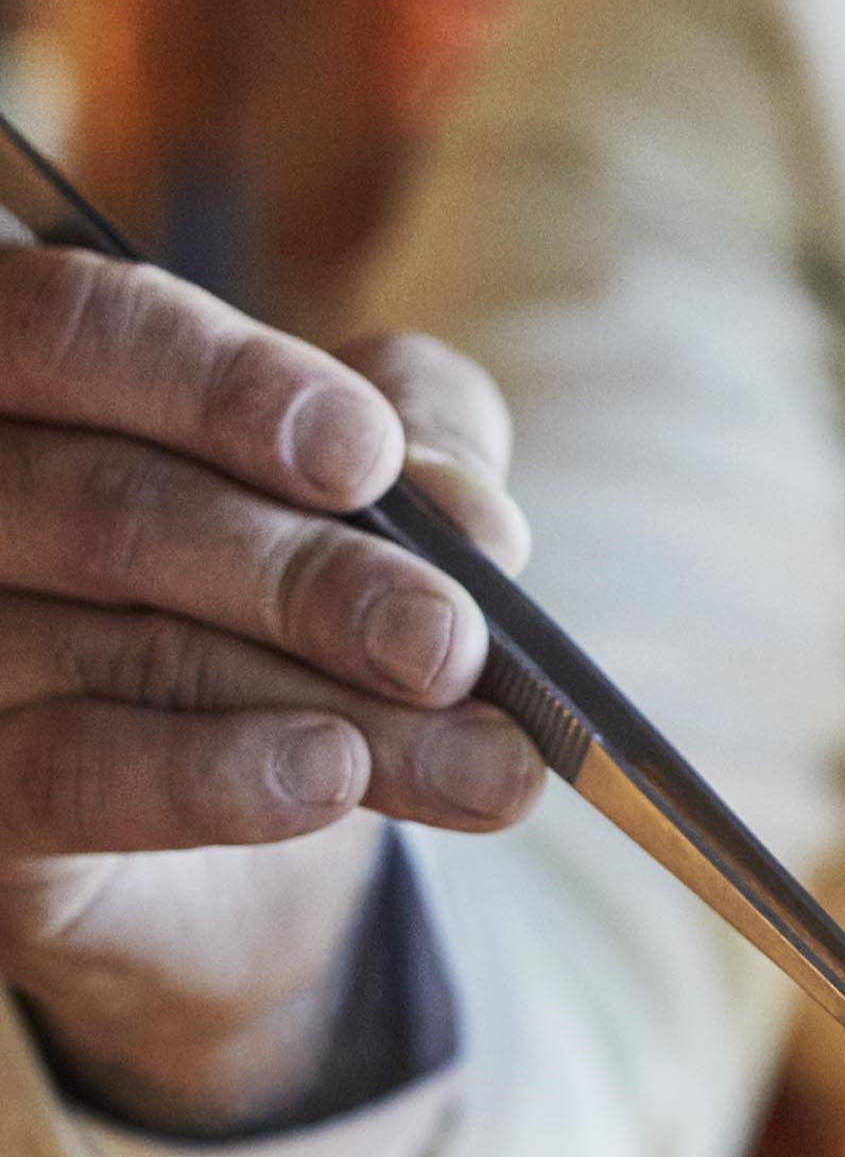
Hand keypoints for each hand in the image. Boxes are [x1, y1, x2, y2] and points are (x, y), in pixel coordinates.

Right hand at [0, 242, 544, 1134]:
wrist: (225, 828)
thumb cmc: (281, 596)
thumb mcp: (367, 486)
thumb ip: (422, 451)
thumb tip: (469, 520)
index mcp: (21, 370)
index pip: (71, 328)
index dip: (220, 386)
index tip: (366, 457)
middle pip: (109, 507)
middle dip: (310, 578)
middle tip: (455, 645)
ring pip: (129, 651)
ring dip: (338, 706)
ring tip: (488, 760)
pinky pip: (70, 775)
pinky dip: (216, 775)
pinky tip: (335, 775)